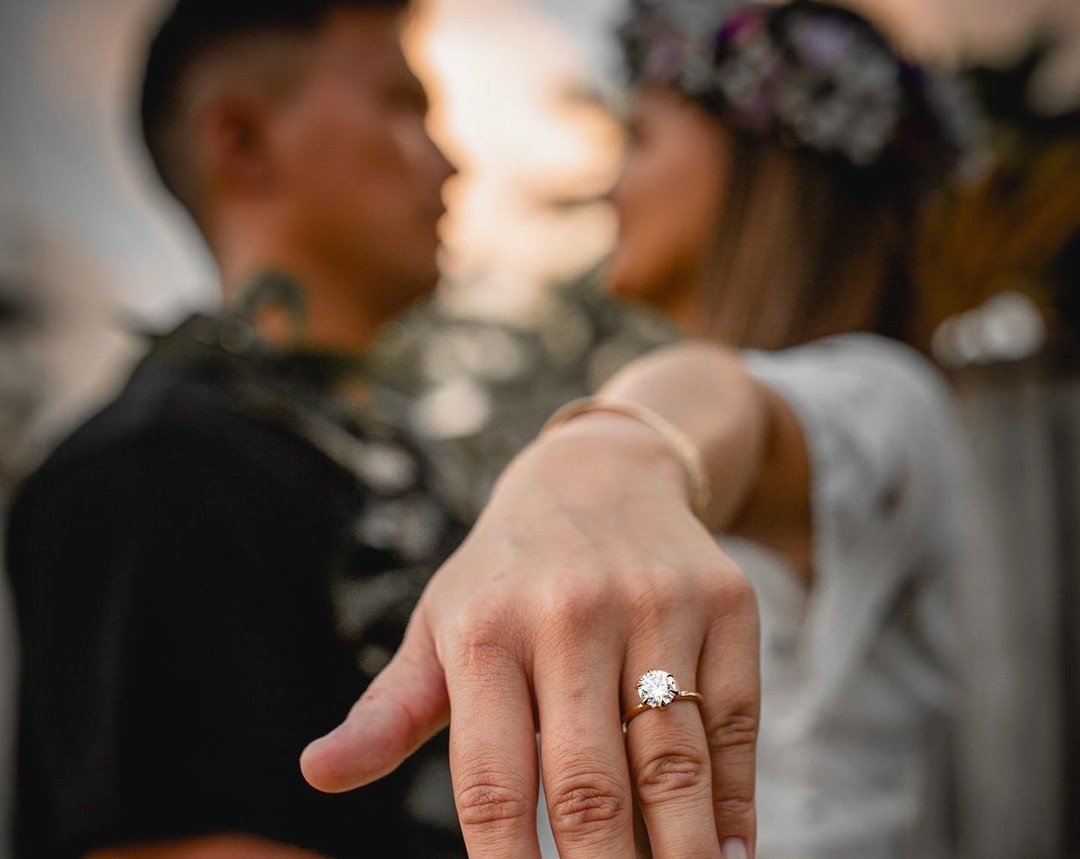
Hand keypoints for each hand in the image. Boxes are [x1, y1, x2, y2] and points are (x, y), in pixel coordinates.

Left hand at [301, 415, 759, 857]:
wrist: (600, 474)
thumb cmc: (506, 575)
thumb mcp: (440, 624)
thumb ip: (388, 709)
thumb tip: (314, 774)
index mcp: (485, 630)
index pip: (491, 784)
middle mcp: (571, 614)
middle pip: (590, 785)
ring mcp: (656, 606)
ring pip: (674, 762)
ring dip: (680, 852)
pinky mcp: (725, 604)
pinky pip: (738, 722)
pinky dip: (738, 801)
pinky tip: (731, 854)